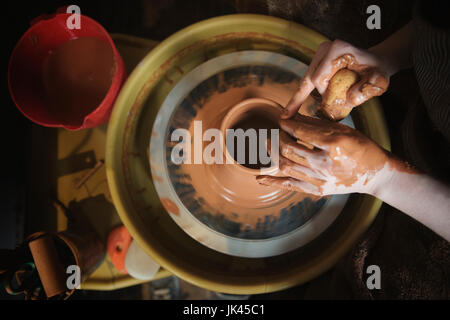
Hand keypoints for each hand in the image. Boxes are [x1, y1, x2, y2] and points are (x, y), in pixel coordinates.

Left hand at [257, 115, 391, 195]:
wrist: (374, 174)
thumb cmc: (360, 147)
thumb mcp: (342, 130)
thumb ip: (315, 124)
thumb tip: (290, 116)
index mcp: (333, 144)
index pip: (301, 131)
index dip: (287, 124)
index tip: (281, 120)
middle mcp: (325, 163)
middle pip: (290, 148)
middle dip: (278, 137)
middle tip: (276, 132)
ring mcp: (320, 179)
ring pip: (286, 165)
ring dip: (274, 153)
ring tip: (269, 144)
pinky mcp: (317, 190)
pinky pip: (290, 186)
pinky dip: (273, 182)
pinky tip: (260, 179)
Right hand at [282, 39, 390, 118]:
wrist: (377, 61)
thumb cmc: (376, 71)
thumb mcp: (376, 82)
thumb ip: (363, 91)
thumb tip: (348, 101)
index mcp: (338, 51)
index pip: (319, 78)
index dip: (324, 94)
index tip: (336, 101)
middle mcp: (326, 49)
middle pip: (308, 78)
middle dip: (301, 97)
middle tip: (290, 115)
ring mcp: (320, 53)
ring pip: (306, 79)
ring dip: (303, 95)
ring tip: (293, 111)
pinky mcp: (318, 59)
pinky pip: (308, 78)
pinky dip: (305, 91)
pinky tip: (297, 104)